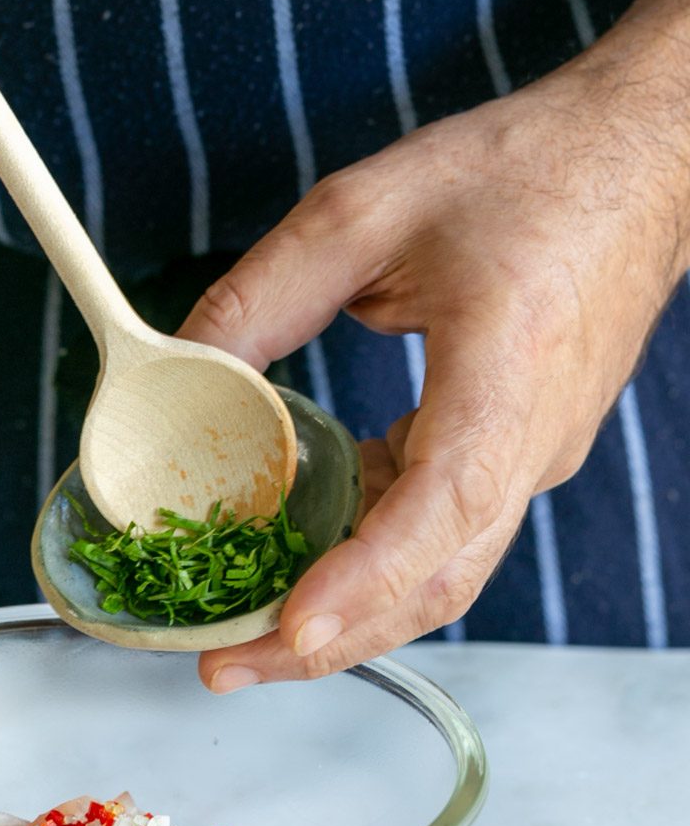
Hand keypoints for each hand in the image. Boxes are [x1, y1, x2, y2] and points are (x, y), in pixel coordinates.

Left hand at [179, 0, 689, 686]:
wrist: (641, 161)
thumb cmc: (524, 171)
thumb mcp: (366, 208)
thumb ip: (265, 294)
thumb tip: (184, 370)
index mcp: (508, 369)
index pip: (444, 505)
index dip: (364, 579)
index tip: (289, 629)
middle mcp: (533, 438)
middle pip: (436, 578)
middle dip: (328, 637)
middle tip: (223, 663)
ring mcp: (534, 456)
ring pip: (440, 570)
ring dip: (345, 613)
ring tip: (245, 629)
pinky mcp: (519, 454)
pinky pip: (442, 530)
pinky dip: (369, 558)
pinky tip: (302, 554)